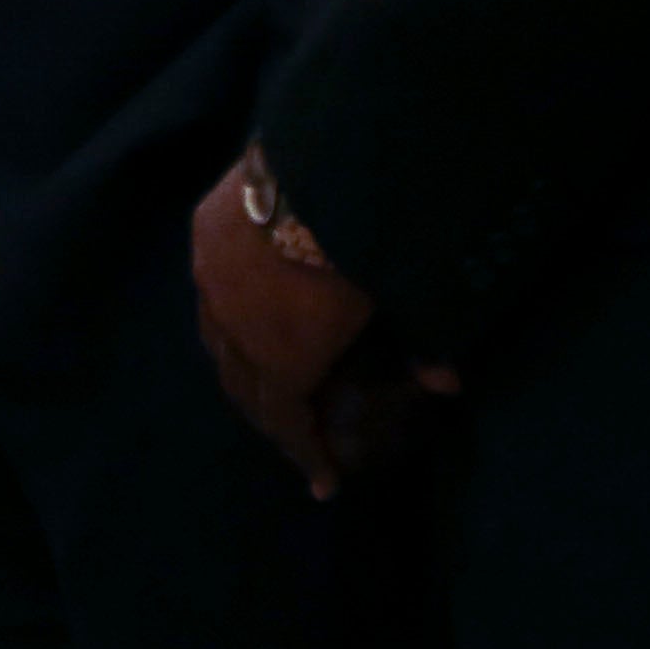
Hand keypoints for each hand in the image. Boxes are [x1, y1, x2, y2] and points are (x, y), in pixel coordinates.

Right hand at [184, 144, 452, 498]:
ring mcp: (210, 273)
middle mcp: (231, 323)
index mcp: (278, 356)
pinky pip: (210, 284)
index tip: (324, 486)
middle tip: (291, 434)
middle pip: (240, 384)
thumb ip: (418, 346)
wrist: (317, 161)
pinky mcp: (204, 227)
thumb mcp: (398, 302)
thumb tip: (445, 384)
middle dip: (267, 415)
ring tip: (260, 373)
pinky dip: (228, 307)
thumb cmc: (362, 246)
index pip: (285, 421)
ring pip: (216, 333)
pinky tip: (243, 302)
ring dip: (239, 361)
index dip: (306, 455)